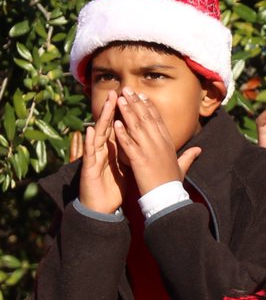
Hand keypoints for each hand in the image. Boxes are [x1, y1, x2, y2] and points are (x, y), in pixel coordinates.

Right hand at [78, 90, 125, 213]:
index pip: (120, 128)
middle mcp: (102, 150)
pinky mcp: (89, 167)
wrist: (101, 207)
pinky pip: (89, 153)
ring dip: (102, 119)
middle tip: (118, 92)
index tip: (133, 99)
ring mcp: (94, 157)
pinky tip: (89, 130)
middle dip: (113, 110)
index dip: (126, 115)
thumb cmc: (112, 187)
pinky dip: (89, 141)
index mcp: (113, 149)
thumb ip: (133, 154)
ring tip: (106, 104)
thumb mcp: (126, 167)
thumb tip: (143, 145)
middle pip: (108, 127)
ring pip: (98, 135)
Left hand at [113, 88, 194, 194]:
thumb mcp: (183, 167)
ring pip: (137, 126)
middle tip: (127, 90)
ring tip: (120, 99)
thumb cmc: (174, 183)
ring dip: (127, 111)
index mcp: (168, 143)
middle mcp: (159, 143)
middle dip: (136, 102)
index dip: (149, 106)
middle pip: (146, 118)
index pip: (158, 120)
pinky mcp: (139, 159)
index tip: (142, 95)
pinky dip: (121, 132)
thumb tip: (199, 150)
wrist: (168, 197)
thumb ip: (189, 156)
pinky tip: (115, 123)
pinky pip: (128, 143)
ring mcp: (149, 150)